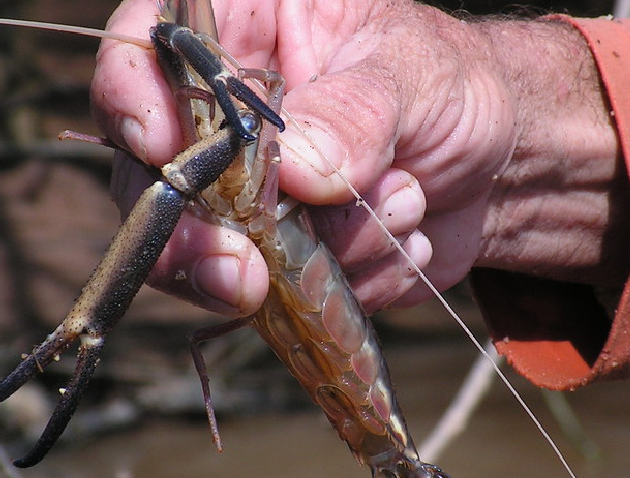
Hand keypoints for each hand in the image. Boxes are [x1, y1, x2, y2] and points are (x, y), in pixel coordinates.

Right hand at [91, 0, 629, 316]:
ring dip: (323, 251)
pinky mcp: (279, 258)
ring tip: (407, 198)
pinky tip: (406, 237)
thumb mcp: (414, 70)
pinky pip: (289, 295)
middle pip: (152, 180)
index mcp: (239, 31)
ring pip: (222, 252)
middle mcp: (222, 119)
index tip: (159, 144)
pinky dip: (355, 280)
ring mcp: (244, 196)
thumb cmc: (447, 84)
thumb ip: (357, 110)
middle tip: (243, 276)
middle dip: (198, 238)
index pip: (145, 47)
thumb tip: (300, 171)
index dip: (130, 96)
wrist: (498, 162)